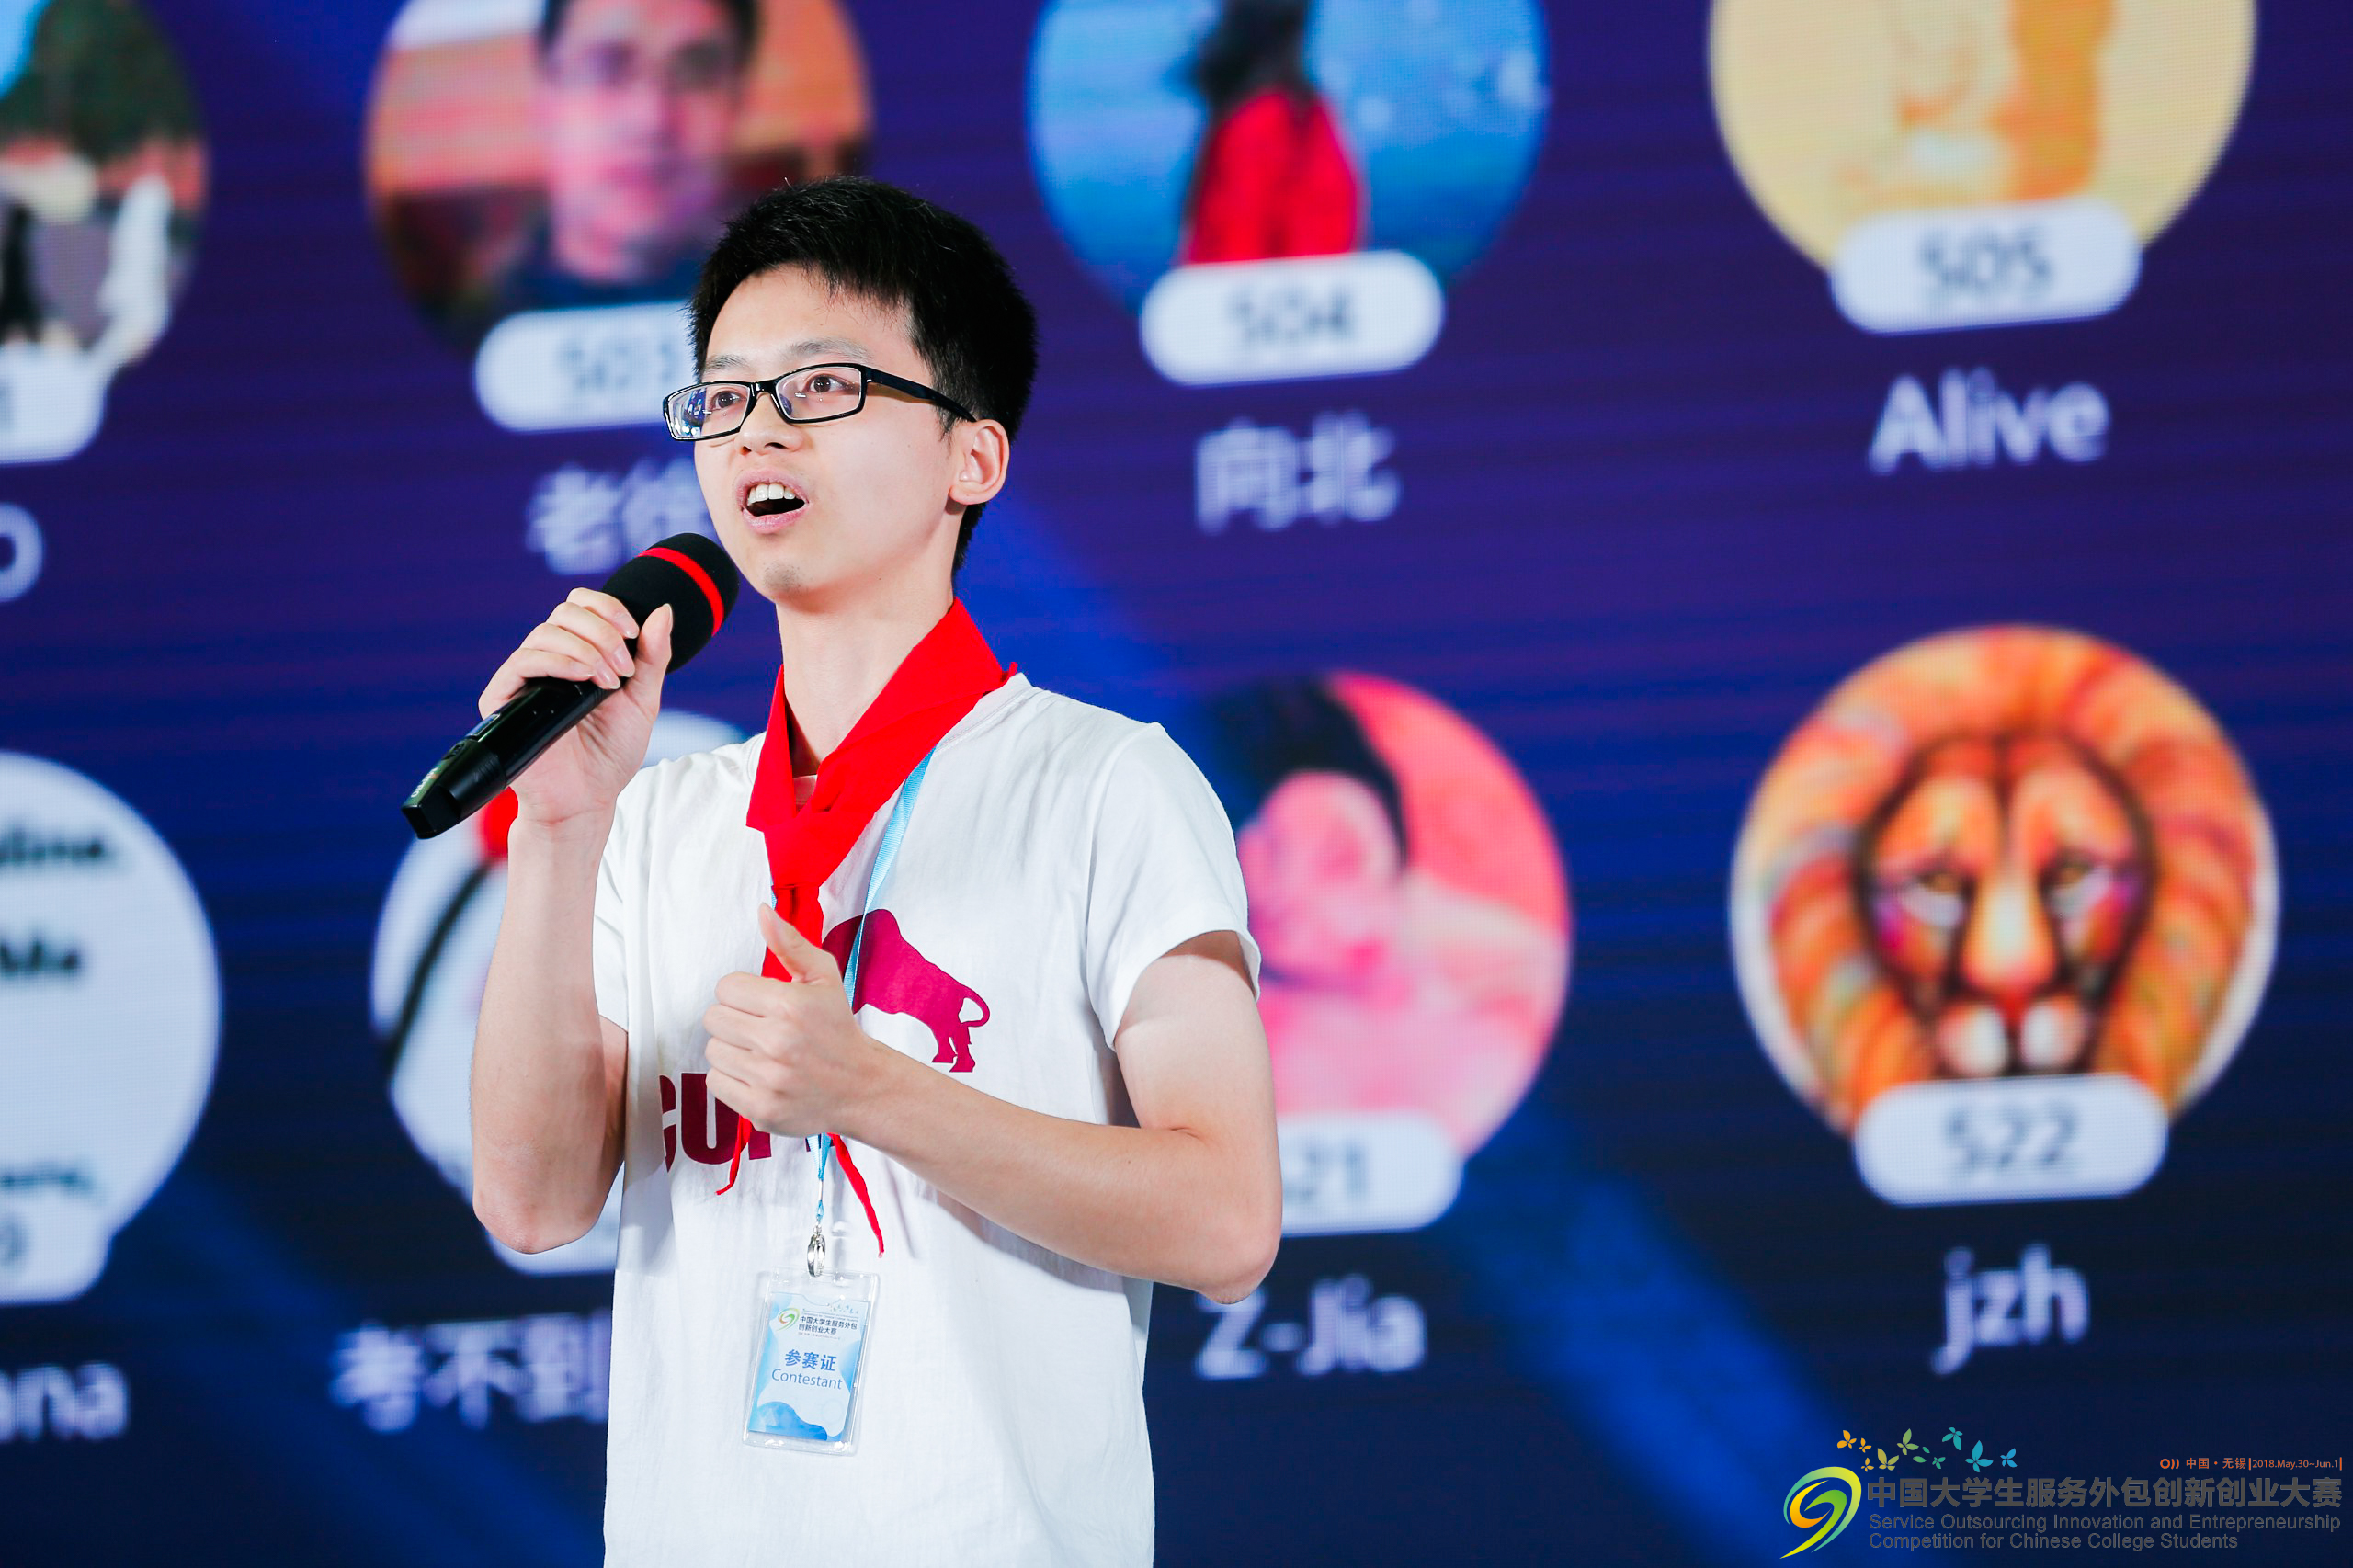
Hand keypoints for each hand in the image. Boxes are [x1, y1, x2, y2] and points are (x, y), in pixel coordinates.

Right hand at [477, 592, 673, 828]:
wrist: (587, 799)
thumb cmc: (611, 754)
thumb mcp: (643, 699)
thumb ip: (653, 656)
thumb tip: (663, 610)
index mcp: (577, 654)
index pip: (581, 605)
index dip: (608, 608)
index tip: (634, 633)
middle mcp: (548, 660)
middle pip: (564, 612)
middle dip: (602, 632)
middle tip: (624, 669)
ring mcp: (524, 678)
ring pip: (545, 632)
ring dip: (586, 649)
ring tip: (608, 681)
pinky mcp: (502, 698)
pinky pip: (523, 661)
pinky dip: (557, 661)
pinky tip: (583, 677)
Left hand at [703, 905, 893, 1137]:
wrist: (862, 1087)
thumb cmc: (838, 1028)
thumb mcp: (824, 978)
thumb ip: (790, 944)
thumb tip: (762, 911)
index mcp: (790, 1004)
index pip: (725, 987)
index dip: (743, 993)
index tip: (763, 1003)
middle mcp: (778, 1042)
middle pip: (713, 1019)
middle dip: (735, 1020)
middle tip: (761, 1028)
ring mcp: (768, 1079)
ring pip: (713, 1052)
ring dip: (732, 1050)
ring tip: (762, 1053)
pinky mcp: (760, 1110)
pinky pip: (715, 1083)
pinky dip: (732, 1079)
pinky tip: (759, 1075)